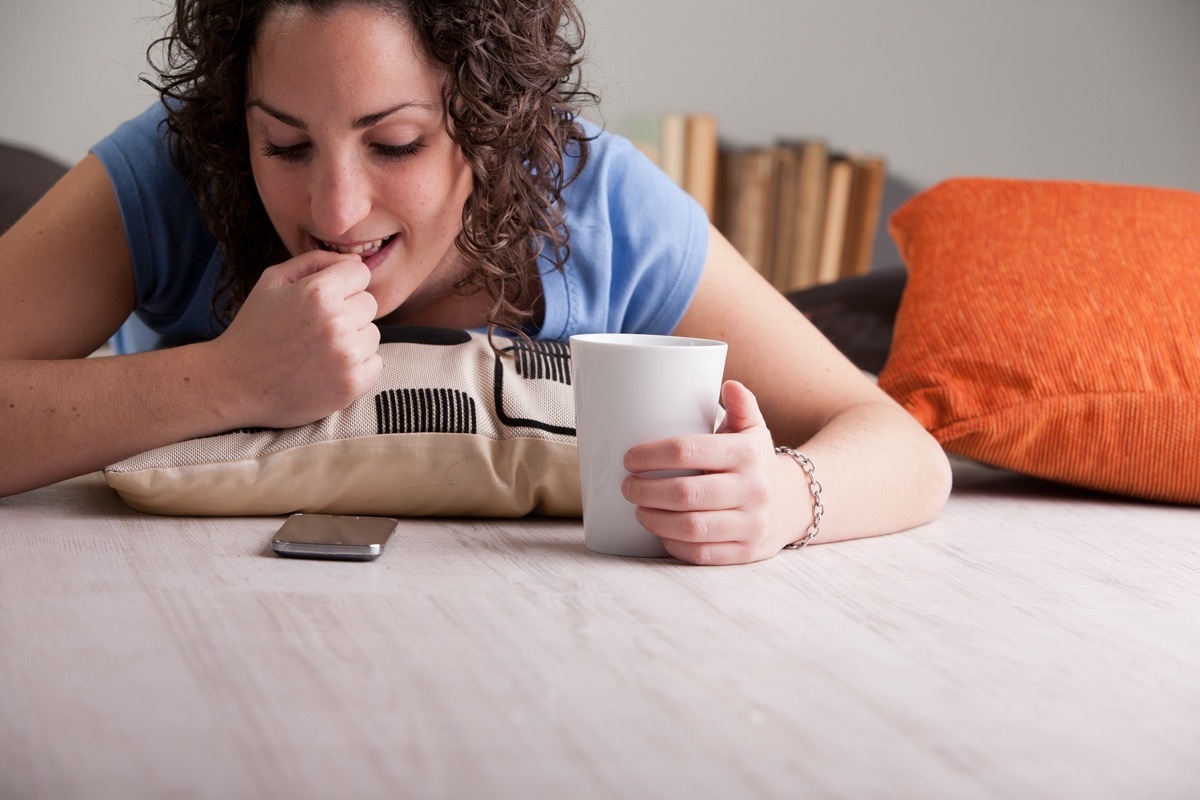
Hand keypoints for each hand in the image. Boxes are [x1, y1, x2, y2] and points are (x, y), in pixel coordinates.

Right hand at [209, 249, 381, 427]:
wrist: (234, 384)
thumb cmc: (255, 329)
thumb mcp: (273, 281)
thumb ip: (315, 262)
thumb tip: (356, 261)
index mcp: (318, 292)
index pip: (361, 273)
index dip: (343, 285)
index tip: (324, 300)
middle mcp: (336, 322)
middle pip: (369, 304)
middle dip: (348, 312)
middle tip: (316, 329)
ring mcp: (346, 355)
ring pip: (373, 334)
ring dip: (353, 341)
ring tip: (319, 350)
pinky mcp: (352, 384)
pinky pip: (375, 364)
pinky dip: (357, 368)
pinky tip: (328, 370)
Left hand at [621, 380, 801, 564]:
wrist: (794, 503)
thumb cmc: (757, 462)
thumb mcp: (753, 430)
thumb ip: (742, 405)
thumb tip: (729, 384)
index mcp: (748, 453)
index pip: (688, 451)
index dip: (651, 455)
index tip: (629, 459)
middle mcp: (753, 490)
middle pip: (685, 493)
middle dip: (645, 490)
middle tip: (628, 486)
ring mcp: (751, 524)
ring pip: (691, 527)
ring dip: (655, 520)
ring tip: (639, 510)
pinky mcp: (746, 552)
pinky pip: (702, 554)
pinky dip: (674, 544)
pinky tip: (661, 532)